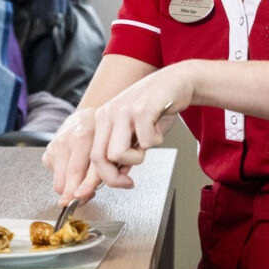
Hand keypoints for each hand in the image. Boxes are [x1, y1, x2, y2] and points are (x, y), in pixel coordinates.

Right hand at [42, 107, 101, 203]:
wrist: (88, 117)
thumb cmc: (101, 133)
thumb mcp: (109, 149)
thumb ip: (102, 172)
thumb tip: (88, 194)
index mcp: (81, 136)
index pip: (77, 171)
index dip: (80, 191)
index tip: (80, 201)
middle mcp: (64, 140)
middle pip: (65, 180)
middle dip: (75, 195)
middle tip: (86, 198)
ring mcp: (54, 146)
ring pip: (58, 183)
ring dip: (70, 188)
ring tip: (84, 183)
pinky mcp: (48, 153)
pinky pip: (56, 177)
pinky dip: (65, 179)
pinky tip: (76, 170)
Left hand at [88, 63, 190, 186]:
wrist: (177, 81)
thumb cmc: (157, 107)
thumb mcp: (135, 130)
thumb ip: (125, 151)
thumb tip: (118, 175)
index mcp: (102, 119)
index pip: (92, 156)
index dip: (100, 177)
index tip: (111, 187)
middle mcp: (108, 113)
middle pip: (99, 158)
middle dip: (115, 177)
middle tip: (130, 181)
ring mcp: (123, 111)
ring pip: (117, 154)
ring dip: (137, 157)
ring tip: (147, 143)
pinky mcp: (142, 109)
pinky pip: (145, 143)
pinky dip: (156, 141)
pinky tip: (158, 128)